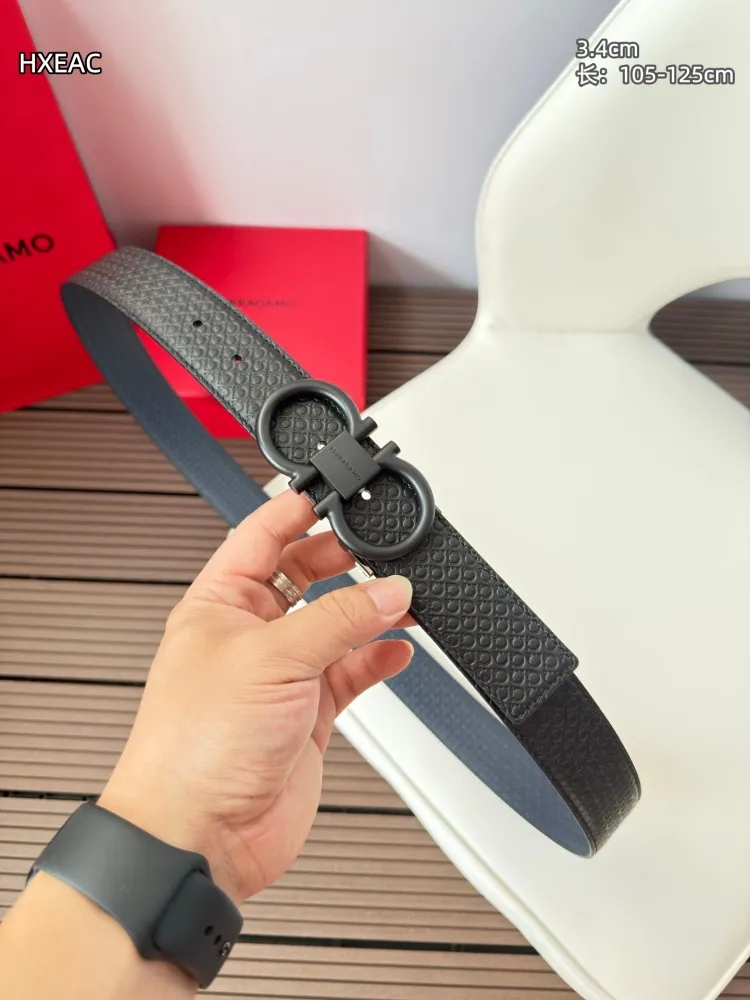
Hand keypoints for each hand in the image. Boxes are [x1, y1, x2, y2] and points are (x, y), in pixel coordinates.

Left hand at [98, 490, 413, 903]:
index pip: (261, 536)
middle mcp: (249, 634)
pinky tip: (399, 649)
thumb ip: (336, 621)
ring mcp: (281, 674)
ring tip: (405, 597)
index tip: (335, 491)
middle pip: (304, 575)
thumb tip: (387, 590)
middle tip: (385, 550)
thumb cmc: (193, 748)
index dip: (297, 509)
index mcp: (218, 604)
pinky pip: (351, 672)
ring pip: (335, 624)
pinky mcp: (307, 714)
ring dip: (370, 610)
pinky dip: (378, 659)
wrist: (199, 837)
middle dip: (344, 560)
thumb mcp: (269, 660)